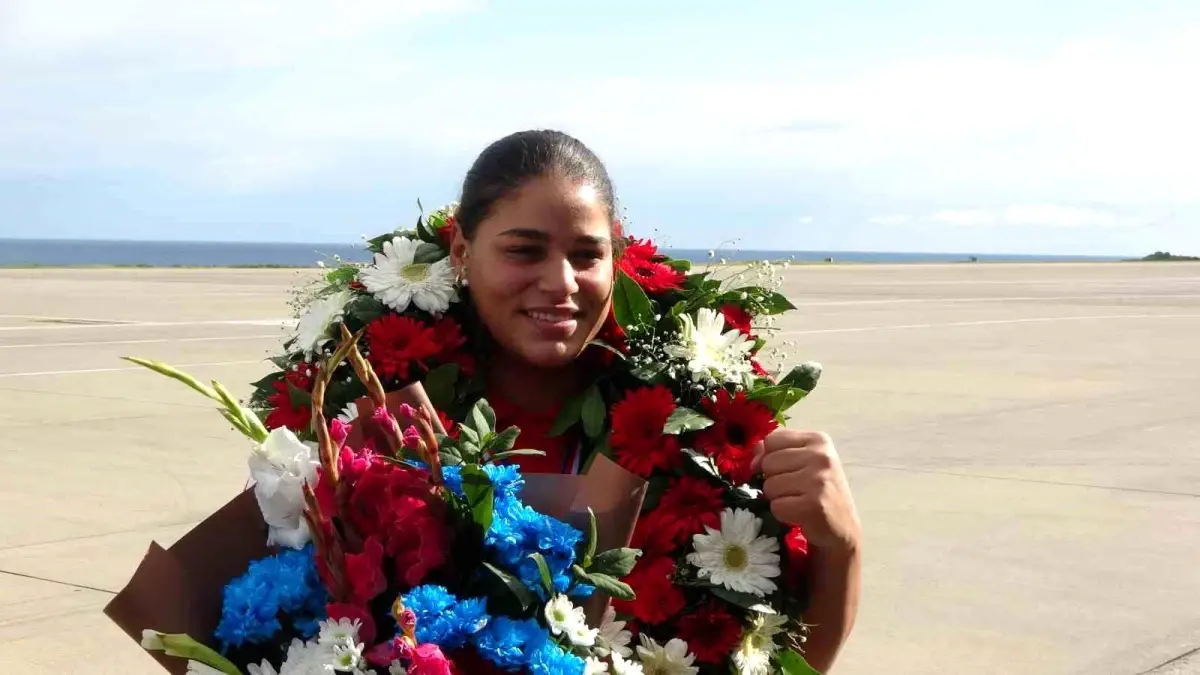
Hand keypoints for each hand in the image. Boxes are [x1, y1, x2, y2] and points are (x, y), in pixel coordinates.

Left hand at [756, 429, 861, 555]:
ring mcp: (819, 480)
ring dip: (778, 498)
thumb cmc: (819, 491)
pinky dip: (783, 514)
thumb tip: (754, 452)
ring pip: (770, 485)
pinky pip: (776, 506)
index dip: (769, 457)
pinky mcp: (814, 505)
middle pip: (768, 462)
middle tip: (796, 490)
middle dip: (774, 480)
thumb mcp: (803, 462)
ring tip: (799, 501)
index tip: (784, 471)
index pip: (772, 440)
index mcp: (819, 440)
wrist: (843, 527)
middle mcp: (821, 456)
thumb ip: (778, 450)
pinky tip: (800, 515)